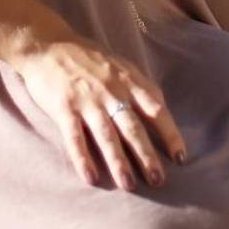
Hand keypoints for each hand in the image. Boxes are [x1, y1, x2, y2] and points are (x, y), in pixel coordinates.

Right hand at [10, 33, 188, 190]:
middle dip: (147, 155)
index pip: (156, 109)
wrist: (47, 44)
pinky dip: (83, 158)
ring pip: (107, 135)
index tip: (180, 157)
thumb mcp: (120, 65)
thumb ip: (139, 87)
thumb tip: (161, 111)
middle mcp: (111, 90)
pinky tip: (91, 178)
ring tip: (129, 185)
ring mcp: (87, 100)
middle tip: (158, 180)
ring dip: (119, 162)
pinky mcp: (64, 108)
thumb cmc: (88, 58)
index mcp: (128, 80)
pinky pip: (75, 137)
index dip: (170, 133)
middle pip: (133, 127)